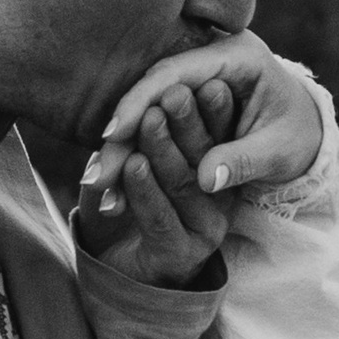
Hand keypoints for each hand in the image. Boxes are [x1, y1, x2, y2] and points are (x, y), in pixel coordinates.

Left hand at [72, 79, 238, 287]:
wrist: (117, 262)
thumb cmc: (130, 191)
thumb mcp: (146, 146)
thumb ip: (160, 116)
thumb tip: (166, 76)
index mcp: (219, 168)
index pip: (221, 134)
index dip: (212, 107)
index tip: (207, 78)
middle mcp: (218, 199)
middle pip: (205, 156)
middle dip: (188, 122)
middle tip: (176, 92)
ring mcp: (202, 229)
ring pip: (184, 185)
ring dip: (164, 150)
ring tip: (149, 119)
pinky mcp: (179, 254)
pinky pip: (161, 219)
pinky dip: (145, 190)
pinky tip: (133, 164)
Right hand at [86, 31, 323, 201]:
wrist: (306, 133)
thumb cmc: (299, 138)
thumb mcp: (280, 151)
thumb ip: (244, 160)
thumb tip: (204, 181)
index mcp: (237, 54)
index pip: (176, 73)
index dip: (142, 103)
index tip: (114, 136)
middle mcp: (209, 56)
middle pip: (152, 90)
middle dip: (122, 133)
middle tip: (96, 174)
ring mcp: (193, 74)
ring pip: (145, 108)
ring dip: (120, 147)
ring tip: (96, 184)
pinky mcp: (182, 96)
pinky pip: (150, 122)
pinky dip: (132, 152)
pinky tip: (111, 183)